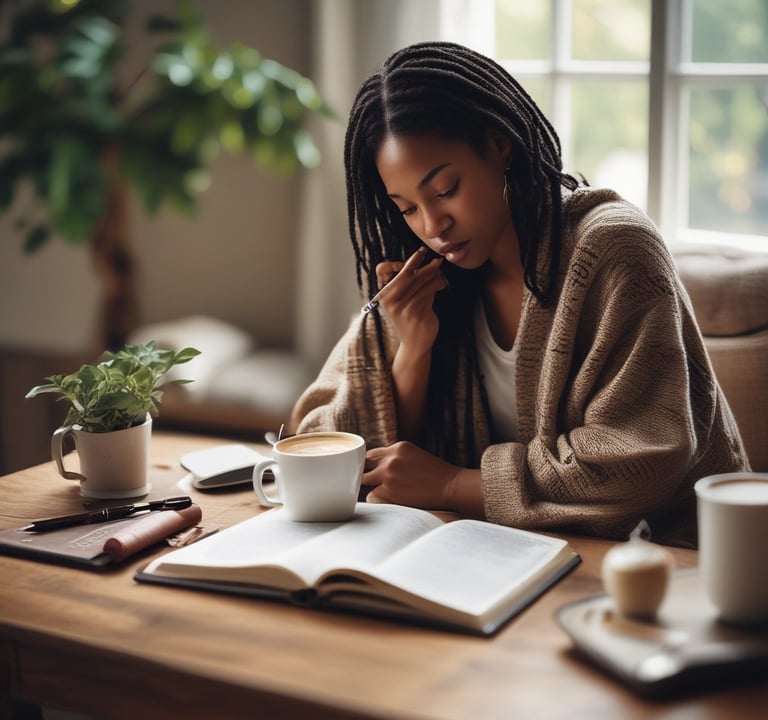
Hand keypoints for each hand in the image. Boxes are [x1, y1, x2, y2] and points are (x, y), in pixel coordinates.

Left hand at [363, 441, 483, 516]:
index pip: (373, 454)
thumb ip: (397, 458)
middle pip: (365, 466)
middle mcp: (391, 458)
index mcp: (399, 447)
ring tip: (385, 493)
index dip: (372, 464)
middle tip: (373, 484)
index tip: (372, 472)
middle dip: (369, 475)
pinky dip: (380, 498)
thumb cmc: (437, 474)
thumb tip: (380, 467)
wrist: (451, 486)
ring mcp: (388, 473)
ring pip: (366, 481)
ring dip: (373, 487)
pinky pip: (374, 494)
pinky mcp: (389, 490)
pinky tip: (393, 500)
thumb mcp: (415, 456)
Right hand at [374, 247, 445, 354]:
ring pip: (420, 280)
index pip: (382, 269)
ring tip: (440, 272)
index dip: (395, 262)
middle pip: (406, 272)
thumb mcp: (405, 300)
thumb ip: (409, 283)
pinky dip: (437, 284)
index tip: (413, 258)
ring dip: (434, 273)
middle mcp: (390, 300)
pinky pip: (429, 290)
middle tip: (435, 258)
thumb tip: (426, 264)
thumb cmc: (410, 319)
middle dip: (421, 261)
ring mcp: (402, 306)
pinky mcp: (415, 311)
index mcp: (384, 295)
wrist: (415, 343)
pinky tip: (442, 285)